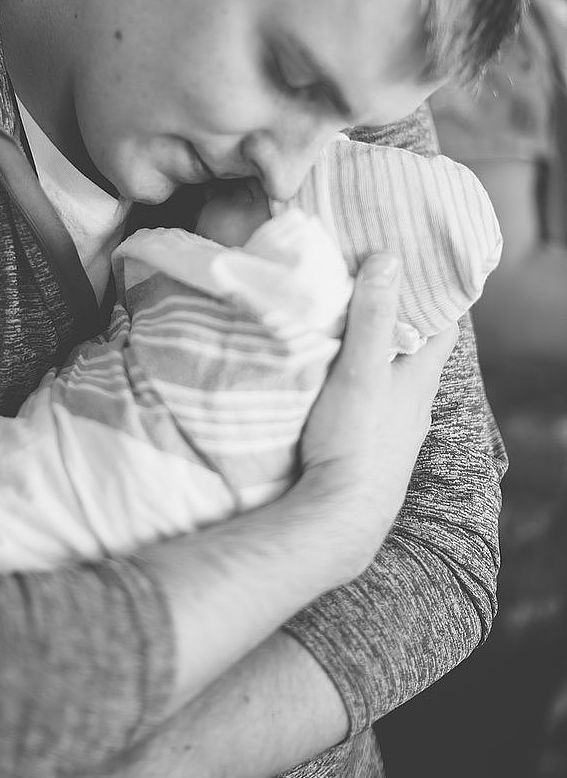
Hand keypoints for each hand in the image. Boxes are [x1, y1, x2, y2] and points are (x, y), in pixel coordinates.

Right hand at [299, 252, 457, 562]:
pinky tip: (332, 380)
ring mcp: (394, 429)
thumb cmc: (353, 440)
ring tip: (344, 326)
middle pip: (415, 349)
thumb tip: (388, 260)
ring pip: (392, 378)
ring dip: (375, 353)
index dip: (433, 296)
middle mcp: (415, 403)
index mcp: (420, 377)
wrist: (338, 517)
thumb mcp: (362, 369)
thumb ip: (373, 317)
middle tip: (368, 287)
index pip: (444, 325)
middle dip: (397, 319)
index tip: (413, 268)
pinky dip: (359, 383)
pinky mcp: (370, 448)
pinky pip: (371, 404)